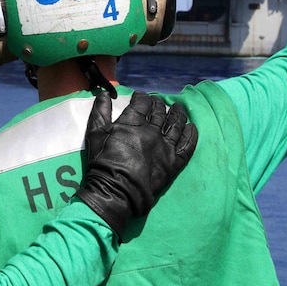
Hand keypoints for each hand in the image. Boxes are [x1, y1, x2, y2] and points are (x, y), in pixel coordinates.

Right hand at [77, 91, 197, 239]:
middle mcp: (152, 131)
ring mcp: (166, 147)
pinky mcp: (174, 163)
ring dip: (178, 114)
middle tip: (158, 103)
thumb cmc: (103, 163)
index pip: (142, 102)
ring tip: (179, 108)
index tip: (140, 97)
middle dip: (158, 104)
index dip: (142, 97)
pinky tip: (192, 128)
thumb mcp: (95, 135)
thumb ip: (100, 112)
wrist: (116, 192)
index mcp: (133, 123)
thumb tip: (104, 93)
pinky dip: (191, 135)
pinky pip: (187, 146)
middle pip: (160, 112)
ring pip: (176, 125)